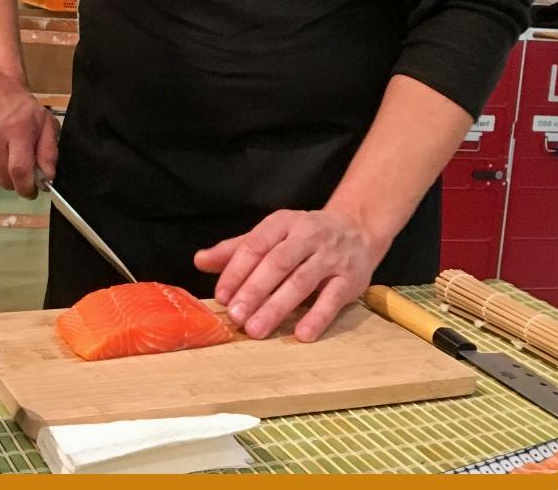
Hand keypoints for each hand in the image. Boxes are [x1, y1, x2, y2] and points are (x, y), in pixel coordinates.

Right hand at [0, 74, 59, 197]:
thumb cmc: (25, 108)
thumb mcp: (46, 122)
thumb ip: (49, 150)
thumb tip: (48, 176)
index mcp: (17, 132)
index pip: (19, 169)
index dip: (27, 187)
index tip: (36, 191)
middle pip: (6, 179)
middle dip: (19, 185)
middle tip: (28, 176)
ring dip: (8, 176)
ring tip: (15, 158)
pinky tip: (3, 153)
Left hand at [194, 208, 383, 342]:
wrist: (357, 228)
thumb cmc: (305, 236)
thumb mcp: (272, 234)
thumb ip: (237, 249)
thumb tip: (200, 261)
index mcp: (283, 223)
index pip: (256, 244)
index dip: (237, 270)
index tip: (222, 295)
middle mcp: (307, 236)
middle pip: (277, 263)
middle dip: (254, 290)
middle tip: (236, 316)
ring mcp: (330, 257)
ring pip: (301, 282)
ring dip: (277, 307)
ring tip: (256, 329)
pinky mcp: (350, 278)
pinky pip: (333, 299)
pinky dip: (317, 317)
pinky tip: (301, 334)